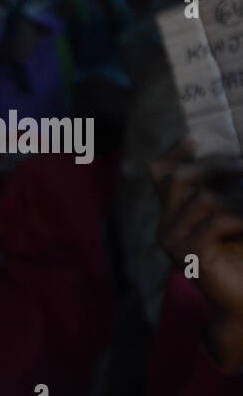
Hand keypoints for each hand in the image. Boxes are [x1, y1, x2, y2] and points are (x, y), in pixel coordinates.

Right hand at [152, 139, 242, 370]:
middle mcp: (167, 227)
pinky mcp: (189, 257)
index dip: (173, 153)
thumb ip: (231, 192)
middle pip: (178, 178)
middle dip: (216, 166)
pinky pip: (214, 221)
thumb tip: (240, 162)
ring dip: (238, 197)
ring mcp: (174, 243)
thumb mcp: (237, 215)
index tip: (195, 138)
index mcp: (175, 215)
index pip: (161, 175)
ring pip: (201, 198)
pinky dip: (240, 220)